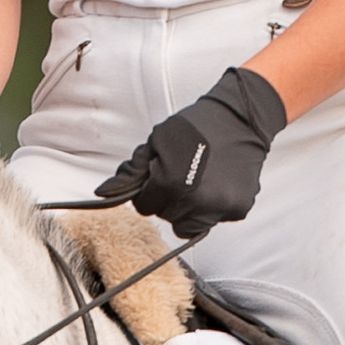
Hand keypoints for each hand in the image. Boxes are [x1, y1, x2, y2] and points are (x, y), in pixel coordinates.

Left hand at [94, 65, 287, 228]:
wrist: (240, 119)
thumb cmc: (197, 126)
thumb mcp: (156, 142)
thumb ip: (132, 171)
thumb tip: (103, 194)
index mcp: (171, 183)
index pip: (145, 206)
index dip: (148, 191)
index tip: (159, 178)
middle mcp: (196, 201)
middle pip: (167, 217)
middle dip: (167, 199)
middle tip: (180, 176)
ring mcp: (219, 208)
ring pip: (189, 225)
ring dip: (188, 208)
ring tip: (197, 182)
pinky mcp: (238, 209)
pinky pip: (214, 219)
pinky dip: (211, 207)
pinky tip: (215, 184)